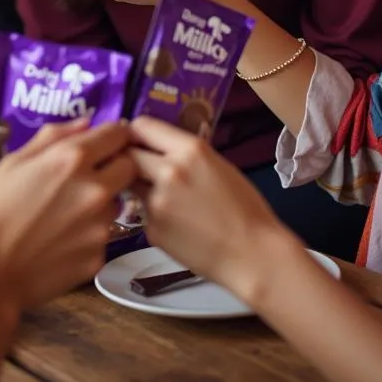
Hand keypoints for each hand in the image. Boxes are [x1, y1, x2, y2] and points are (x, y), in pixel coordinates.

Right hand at [0, 120, 135, 315]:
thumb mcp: (12, 162)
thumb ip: (52, 138)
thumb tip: (83, 124)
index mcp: (72, 159)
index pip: (117, 134)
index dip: (112, 135)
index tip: (104, 140)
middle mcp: (95, 189)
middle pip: (129, 167)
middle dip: (115, 165)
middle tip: (89, 174)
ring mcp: (100, 227)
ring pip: (116, 203)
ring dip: (101, 201)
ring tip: (65, 212)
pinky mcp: (98, 257)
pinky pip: (101, 236)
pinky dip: (87, 234)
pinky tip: (59, 240)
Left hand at [129, 117, 289, 303]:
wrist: (253, 255)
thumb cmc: (245, 208)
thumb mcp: (217, 165)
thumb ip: (184, 154)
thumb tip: (157, 147)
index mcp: (189, 149)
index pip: (142, 126)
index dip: (136, 133)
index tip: (137, 141)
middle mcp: (168, 170)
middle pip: (127, 155)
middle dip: (131, 160)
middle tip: (141, 169)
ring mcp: (156, 202)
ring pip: (132, 185)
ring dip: (140, 188)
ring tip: (167, 200)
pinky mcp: (151, 229)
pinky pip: (143, 214)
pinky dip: (154, 216)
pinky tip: (176, 225)